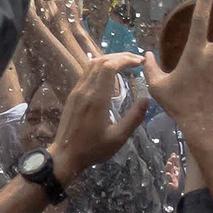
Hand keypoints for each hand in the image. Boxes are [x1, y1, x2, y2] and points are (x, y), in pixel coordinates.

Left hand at [32, 4, 149, 175]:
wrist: (65, 155)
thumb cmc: (93, 149)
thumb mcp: (118, 138)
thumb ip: (134, 118)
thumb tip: (146, 99)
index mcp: (97, 99)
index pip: (109, 67)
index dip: (125, 59)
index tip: (139, 61)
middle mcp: (85, 90)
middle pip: (101, 61)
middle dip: (120, 57)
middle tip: (136, 60)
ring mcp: (77, 91)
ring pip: (92, 65)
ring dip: (109, 60)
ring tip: (126, 63)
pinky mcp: (73, 95)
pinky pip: (86, 73)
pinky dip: (100, 67)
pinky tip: (111, 75)